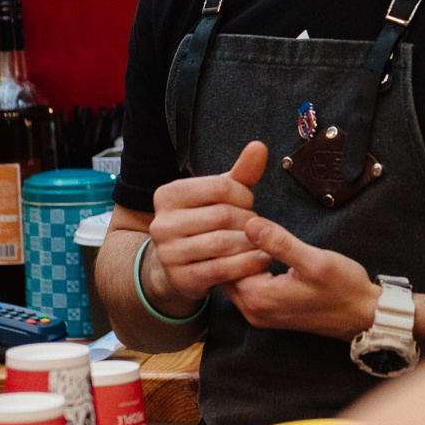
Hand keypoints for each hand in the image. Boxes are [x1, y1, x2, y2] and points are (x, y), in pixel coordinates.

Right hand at [146, 143, 275, 310]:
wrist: (178, 266)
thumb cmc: (204, 222)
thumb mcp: (219, 196)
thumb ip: (241, 172)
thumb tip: (260, 146)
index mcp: (168, 195)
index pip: (219, 186)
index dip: (244, 194)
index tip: (249, 204)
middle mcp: (162, 223)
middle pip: (222, 215)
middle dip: (249, 221)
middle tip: (259, 227)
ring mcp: (168, 253)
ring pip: (223, 243)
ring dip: (250, 243)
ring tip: (262, 242)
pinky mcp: (181, 279)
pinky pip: (221, 269)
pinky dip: (247, 264)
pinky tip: (262, 259)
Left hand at [228, 215, 383, 341]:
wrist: (363, 316)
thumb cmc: (344, 289)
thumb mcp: (314, 261)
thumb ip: (280, 243)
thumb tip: (250, 223)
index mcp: (259, 298)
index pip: (225, 261)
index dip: (229, 235)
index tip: (238, 211)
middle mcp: (253, 310)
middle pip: (224, 271)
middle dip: (228, 244)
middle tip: (238, 215)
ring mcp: (259, 313)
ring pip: (233, 277)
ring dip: (237, 255)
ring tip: (248, 227)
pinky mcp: (268, 310)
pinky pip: (245, 284)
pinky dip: (246, 265)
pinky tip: (256, 246)